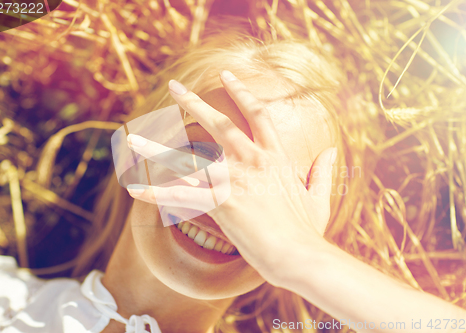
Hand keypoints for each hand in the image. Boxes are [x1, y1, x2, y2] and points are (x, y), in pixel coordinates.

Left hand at [126, 71, 335, 284]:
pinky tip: (135, 189)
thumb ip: (323, 171)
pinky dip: (156, 193)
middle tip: (173, 87)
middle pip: (218, 123)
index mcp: (275, 156)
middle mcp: (252, 161)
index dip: (242, 92)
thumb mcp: (319, 197)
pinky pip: (180, 196)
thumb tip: (331, 151)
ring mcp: (235, 179)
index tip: (227, 76)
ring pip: (188, 158)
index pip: (258, 114)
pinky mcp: (221, 202)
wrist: (300, 255)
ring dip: (157, 149)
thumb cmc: (308, 231)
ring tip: (133, 138)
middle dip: (193, 103)